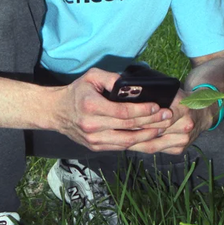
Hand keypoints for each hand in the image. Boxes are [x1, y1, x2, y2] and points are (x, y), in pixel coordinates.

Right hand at [55, 68, 174, 151]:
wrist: (56, 112)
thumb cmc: (77, 92)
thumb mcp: (91, 77)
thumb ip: (111, 78)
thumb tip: (132, 85)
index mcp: (91, 106)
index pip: (123, 112)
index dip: (142, 111)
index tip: (157, 107)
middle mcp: (92, 126)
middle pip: (128, 127)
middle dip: (151, 122)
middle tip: (167, 117)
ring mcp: (94, 139)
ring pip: (127, 141)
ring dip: (147, 135)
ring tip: (162, 128)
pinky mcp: (96, 147)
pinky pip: (120, 147)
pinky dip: (137, 143)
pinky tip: (148, 136)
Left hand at [123, 88, 211, 155]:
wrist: (204, 110)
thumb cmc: (181, 98)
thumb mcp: (170, 91)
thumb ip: (154, 95)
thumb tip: (127, 98)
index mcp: (182, 107)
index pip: (154, 116)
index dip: (136, 118)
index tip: (119, 118)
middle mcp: (185, 125)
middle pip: (152, 131)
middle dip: (132, 131)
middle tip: (113, 130)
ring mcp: (184, 139)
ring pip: (152, 144)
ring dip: (134, 143)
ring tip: (118, 140)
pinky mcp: (181, 148)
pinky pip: (157, 150)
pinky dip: (142, 147)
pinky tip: (130, 145)